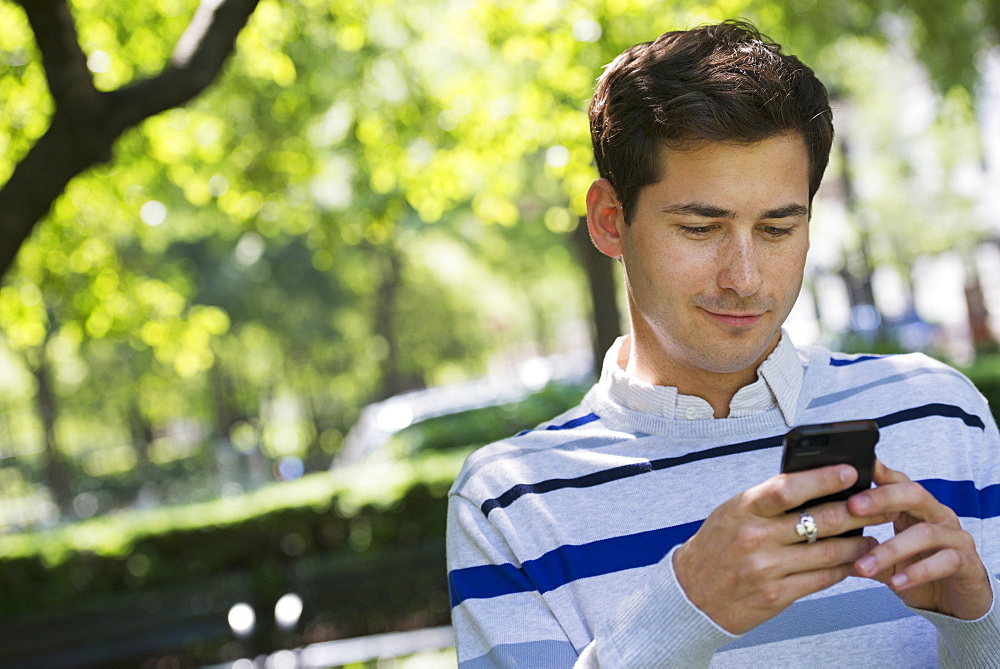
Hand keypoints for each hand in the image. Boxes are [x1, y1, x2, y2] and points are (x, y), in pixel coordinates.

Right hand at [673, 464, 893, 633]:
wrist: (691, 594)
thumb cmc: (717, 546)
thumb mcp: (733, 513)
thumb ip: (769, 501)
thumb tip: (817, 485)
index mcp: (743, 509)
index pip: (787, 487)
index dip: (822, 478)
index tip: (850, 471)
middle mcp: (755, 537)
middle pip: (819, 520)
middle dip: (857, 512)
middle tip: (880, 506)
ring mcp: (766, 568)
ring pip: (828, 552)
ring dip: (858, 544)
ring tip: (873, 537)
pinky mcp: (776, 595)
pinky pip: (821, 579)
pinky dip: (843, 569)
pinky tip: (853, 562)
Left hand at [849, 459, 990, 619]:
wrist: (956, 601)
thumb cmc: (917, 569)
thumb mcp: (886, 557)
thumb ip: (863, 546)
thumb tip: (824, 537)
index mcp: (915, 508)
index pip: (896, 481)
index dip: (877, 472)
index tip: (851, 469)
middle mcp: (937, 515)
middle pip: (913, 494)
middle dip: (882, 498)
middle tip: (853, 507)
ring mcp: (955, 536)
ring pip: (925, 533)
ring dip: (890, 550)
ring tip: (863, 565)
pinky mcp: (967, 562)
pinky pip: (944, 562)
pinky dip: (917, 572)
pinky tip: (896, 582)